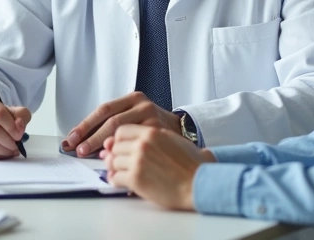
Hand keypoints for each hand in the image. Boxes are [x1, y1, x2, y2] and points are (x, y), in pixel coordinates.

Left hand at [62, 92, 179, 156]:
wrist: (186, 132)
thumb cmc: (156, 126)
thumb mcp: (137, 115)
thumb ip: (117, 122)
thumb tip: (83, 138)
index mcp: (135, 98)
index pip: (104, 110)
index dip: (86, 125)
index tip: (72, 138)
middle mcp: (144, 106)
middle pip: (111, 122)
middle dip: (91, 138)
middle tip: (79, 151)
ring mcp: (153, 121)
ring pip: (121, 136)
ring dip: (105, 150)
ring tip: (95, 160)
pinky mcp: (159, 137)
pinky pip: (135, 149)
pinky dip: (122, 161)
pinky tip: (114, 170)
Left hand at [100, 125, 215, 210]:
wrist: (200, 184)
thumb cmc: (191, 164)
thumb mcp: (173, 140)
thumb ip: (151, 137)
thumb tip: (131, 140)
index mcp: (151, 131)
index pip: (120, 129)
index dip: (117, 139)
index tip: (117, 146)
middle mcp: (142, 144)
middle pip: (114, 146)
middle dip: (113, 155)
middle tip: (113, 161)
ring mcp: (138, 161)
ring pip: (112, 162)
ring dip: (113, 168)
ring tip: (117, 172)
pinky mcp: (136, 179)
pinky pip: (115, 178)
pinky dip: (115, 181)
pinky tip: (120, 182)